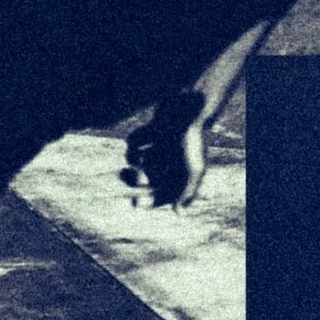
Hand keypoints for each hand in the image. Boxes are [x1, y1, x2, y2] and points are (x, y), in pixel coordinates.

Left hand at [120, 90, 209, 209]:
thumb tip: (179, 212)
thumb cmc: (192, 139)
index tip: (135, 202)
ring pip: (136, 161)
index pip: (161, 195)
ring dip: (134, 159)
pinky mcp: (149, 131)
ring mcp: (158, 147)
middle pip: (144, 179)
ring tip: (140, 155)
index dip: (148, 202)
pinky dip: (135, 141)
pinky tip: (147, 133)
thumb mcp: (194, 169)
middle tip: (125, 176)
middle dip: (133, 180)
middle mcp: (169, 162)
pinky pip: (133, 142)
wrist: (188, 107)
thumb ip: (187, 191)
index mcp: (180, 173)